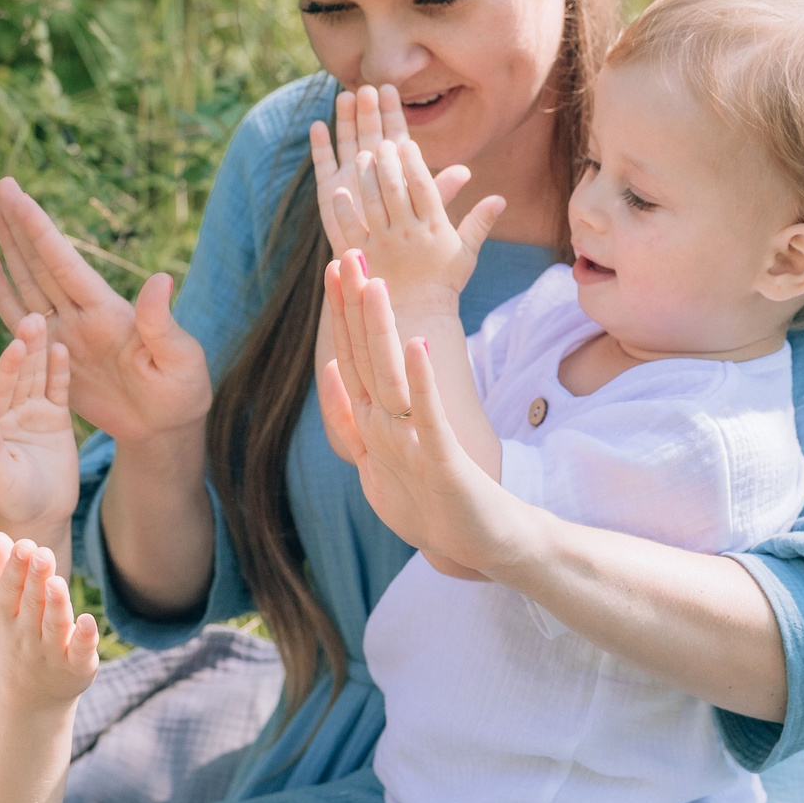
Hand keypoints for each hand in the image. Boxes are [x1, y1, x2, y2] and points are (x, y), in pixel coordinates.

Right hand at [0, 177, 210, 443]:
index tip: (17, 194)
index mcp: (106, 310)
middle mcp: (82, 313)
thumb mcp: (180, 358)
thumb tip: (160, 278)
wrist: (165, 428)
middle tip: (1, 185)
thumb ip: (161, 323)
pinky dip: (4, 292)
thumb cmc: (181, 392)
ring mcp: (66, 332)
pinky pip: (21, 320)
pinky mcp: (52, 356)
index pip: (63, 262)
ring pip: (29, 282)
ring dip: (11, 248)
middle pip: (42, 262)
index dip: (38, 228)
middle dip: (21, 225)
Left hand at [0, 314, 77, 529]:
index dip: (6, 368)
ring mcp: (32, 412)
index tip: (15, 346)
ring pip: (36, 376)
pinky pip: (57, 389)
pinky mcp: (55, 418)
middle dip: (24, 348)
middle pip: (18, 375)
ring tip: (44, 322)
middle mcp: (9, 411)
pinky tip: (62, 348)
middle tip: (32, 319)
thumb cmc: (14, 499)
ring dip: (39, 350)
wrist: (41, 515)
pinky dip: (59, 371)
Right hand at [0, 534, 99, 706]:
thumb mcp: (1, 613)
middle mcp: (26, 636)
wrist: (29, 700)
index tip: (25, 545)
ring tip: (57, 582)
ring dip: (56, 605)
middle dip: (36, 579)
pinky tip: (88, 620)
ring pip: (55, 626)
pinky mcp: (77, 668)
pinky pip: (80, 652)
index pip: (9, 591)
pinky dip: (84, 638)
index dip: (16, 568)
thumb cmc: (15, 643)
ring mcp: (51, 654)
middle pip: (32, 604)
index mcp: (5, 619)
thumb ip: (2, 573)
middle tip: (42, 553)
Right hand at [307, 87, 484, 263]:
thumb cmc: (412, 244)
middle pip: (369, 133)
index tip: (391, 90)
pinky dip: (321, 146)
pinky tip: (319, 126)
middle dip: (368, 112)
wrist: (384, 270)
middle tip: (367, 89)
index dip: (392, 113)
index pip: (394, 134)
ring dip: (345, 120)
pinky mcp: (329, 191)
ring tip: (346, 99)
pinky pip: (324, 164)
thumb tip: (467, 171)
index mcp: (397, 171)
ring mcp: (349, 178)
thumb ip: (441, 191)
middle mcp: (372, 169)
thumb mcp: (430, 215)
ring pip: (347, 142)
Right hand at [317, 253, 533, 580]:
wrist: (473, 547)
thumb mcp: (381, 455)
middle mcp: (382, 432)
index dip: (343, 312)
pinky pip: (429, 417)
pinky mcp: (439, 464)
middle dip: (354, 308)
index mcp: (372, 426)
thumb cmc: (433, 500)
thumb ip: (350, 414)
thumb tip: (330, 367)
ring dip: (378, 330)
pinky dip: (421, 382)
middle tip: (347, 255)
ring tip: (374, 285)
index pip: (353, 357)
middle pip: (363, 359)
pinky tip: (418, 344)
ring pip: (386, 379)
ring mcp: (406, 447)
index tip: (339, 266)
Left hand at [324, 133, 504, 310]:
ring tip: (362, 156)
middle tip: (381, 143)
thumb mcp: (466, 252)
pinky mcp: (362, 257)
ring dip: (365, 176)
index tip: (407, 144)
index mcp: (433, 227)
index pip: (423, 186)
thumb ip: (479, 222)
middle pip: (395, 188)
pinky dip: (343, 209)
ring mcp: (383, 244)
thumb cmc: (444, 282)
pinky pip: (349, 228)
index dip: (414, 162)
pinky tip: (340, 192)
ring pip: (372, 202)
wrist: (419, 314)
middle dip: (387, 161)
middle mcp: (407, 233)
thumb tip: (500, 199)